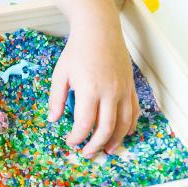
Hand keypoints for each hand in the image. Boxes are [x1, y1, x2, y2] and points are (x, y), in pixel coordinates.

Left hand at [48, 20, 139, 157]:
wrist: (99, 31)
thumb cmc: (77, 51)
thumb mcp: (60, 74)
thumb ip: (57, 99)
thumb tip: (53, 120)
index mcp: (90, 90)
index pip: (85, 123)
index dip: (77, 137)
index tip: (70, 142)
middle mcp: (110, 92)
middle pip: (106, 128)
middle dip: (95, 145)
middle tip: (87, 154)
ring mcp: (123, 90)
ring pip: (124, 123)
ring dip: (115, 140)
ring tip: (106, 150)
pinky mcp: (131, 87)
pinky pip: (134, 111)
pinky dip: (130, 126)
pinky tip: (123, 134)